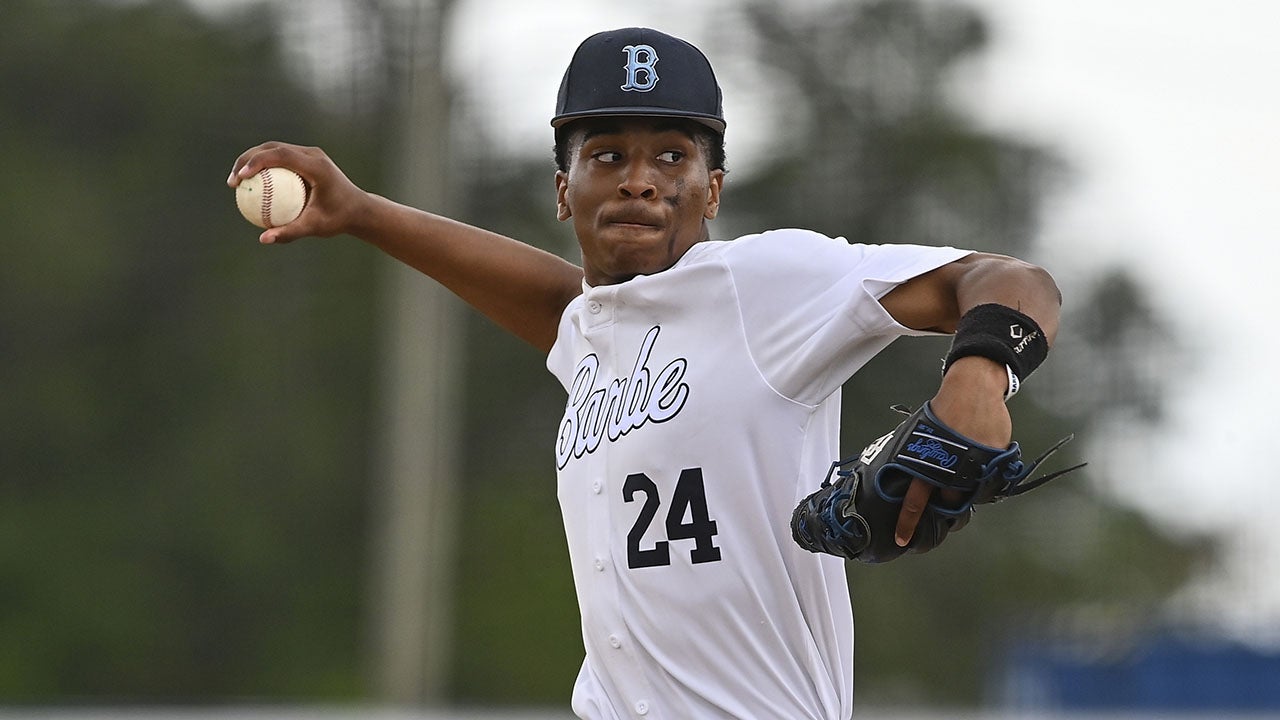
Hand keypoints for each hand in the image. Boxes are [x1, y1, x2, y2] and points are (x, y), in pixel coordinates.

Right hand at [227, 142, 370, 244]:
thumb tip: (263, 239)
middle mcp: (312, 155)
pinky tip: (251, 186)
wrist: (358, 210)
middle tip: (233, 181)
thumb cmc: (339, 219)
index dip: (257, 162)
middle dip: (247, 159)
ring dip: (252, 161)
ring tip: (236, 182)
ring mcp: (309, 155)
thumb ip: (290, 232)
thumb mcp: (315, 227)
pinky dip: (264, 169)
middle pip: (272, 147)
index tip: (241, 178)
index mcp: (316, 165)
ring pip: (274, 150)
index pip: (281, 155)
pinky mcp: (306, 159)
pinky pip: (280, 160)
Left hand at [893, 356, 1010, 545]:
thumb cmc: (943, 411)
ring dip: (966, 490)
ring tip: (963, 474)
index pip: (914, 500)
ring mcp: (974, 465)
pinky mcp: (994, 459)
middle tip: (946, 505)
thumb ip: (916, 460)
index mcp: (925, 461)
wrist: (972, 388)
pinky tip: (978, 461)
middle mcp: (950, 467)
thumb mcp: (919, 434)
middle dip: (948, 509)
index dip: (908, 522)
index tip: (902, 539)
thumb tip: (907, 480)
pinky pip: (989, 478)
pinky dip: (984, 475)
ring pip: (970, 494)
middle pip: (949, 504)